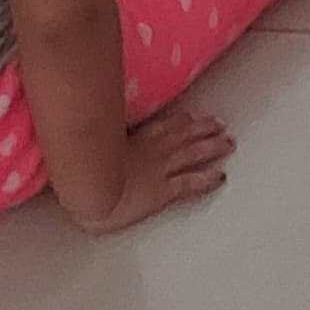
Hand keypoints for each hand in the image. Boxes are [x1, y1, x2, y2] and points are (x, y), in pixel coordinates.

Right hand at [76, 102, 234, 231]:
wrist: (89, 191)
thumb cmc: (81, 172)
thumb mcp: (85, 147)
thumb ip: (91, 138)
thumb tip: (83, 131)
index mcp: (133, 139)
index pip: (161, 125)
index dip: (178, 121)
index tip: (188, 117)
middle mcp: (151, 151)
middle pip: (183, 135)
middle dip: (203, 129)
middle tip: (219, 123)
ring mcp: (160, 170)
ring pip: (192, 154)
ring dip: (212, 147)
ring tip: (228, 143)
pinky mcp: (164, 192)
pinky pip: (190, 184)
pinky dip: (207, 178)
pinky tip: (221, 176)